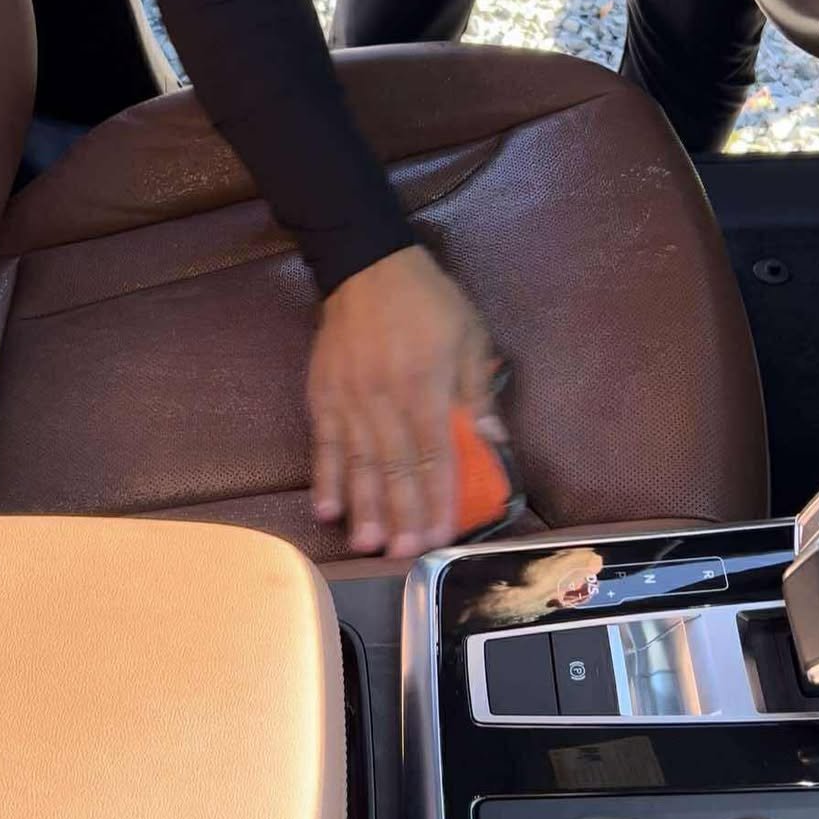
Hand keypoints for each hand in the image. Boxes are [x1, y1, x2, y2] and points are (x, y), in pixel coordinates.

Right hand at [308, 245, 499, 556]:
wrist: (366, 265)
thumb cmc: (427, 302)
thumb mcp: (469, 336)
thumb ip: (478, 391)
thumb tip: (494, 441)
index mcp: (424, 385)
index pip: (433, 452)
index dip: (437, 497)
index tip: (441, 534)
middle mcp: (384, 398)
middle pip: (394, 465)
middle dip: (400, 513)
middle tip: (404, 552)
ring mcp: (349, 399)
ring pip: (357, 461)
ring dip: (363, 506)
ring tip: (366, 544)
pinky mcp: (323, 395)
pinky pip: (324, 443)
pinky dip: (326, 478)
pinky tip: (327, 509)